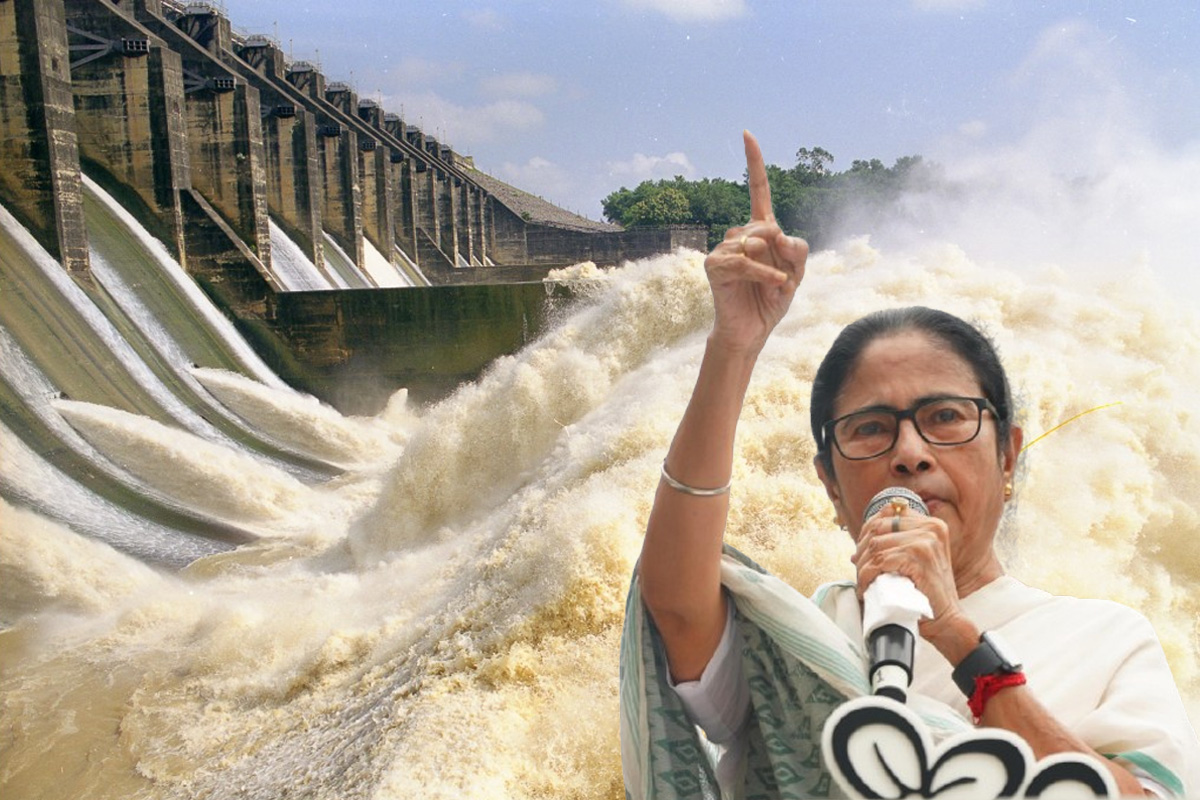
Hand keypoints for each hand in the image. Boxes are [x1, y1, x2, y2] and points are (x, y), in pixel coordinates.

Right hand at [704, 131, 808, 352]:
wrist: (753, 330)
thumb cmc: (772, 299)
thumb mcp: (797, 273)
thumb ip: (797, 249)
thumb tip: (774, 232)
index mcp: (759, 231)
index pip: (757, 190)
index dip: (753, 162)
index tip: (747, 133)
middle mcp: (738, 235)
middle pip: (768, 226)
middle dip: (782, 252)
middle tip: (783, 277)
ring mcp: (724, 249)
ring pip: (756, 242)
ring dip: (774, 267)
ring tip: (776, 286)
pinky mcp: (715, 266)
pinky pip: (745, 261)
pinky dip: (765, 274)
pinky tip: (775, 286)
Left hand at [852, 503, 970, 653]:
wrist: (946, 618)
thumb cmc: (928, 591)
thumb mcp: (919, 557)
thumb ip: (900, 541)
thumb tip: (864, 537)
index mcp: (931, 524)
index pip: (887, 514)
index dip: (867, 531)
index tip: (862, 549)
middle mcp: (931, 528)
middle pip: (878, 528)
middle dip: (862, 549)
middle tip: (858, 567)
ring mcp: (926, 542)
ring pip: (876, 546)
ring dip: (862, 565)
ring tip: (862, 580)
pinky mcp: (918, 558)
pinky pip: (880, 561)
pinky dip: (867, 575)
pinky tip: (866, 586)